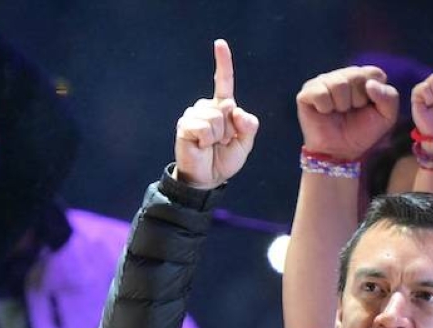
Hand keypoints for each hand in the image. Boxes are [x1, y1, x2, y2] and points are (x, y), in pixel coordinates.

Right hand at [173, 39, 258, 189]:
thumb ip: (248, 126)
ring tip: (211, 145)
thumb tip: (236, 110)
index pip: (223, 82)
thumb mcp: (245, 144)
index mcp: (222, 108)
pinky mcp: (184, 125)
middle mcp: (207, 107)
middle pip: (227, 107)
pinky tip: (201, 145)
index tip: (220, 44)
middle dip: (230, 129)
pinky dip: (206, 140)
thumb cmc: (225, 159)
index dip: (223, 63)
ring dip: (218, 136)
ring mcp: (194, 115)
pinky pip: (203, 127)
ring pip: (215, 118)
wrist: (208, 178)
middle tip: (222, 142)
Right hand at [296, 65, 398, 160]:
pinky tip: (325, 112)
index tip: (368, 108)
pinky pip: (320, 93)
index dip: (374, 95)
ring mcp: (323, 81)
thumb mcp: (387, 117)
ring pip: (338, 84)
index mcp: (363, 77)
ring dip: (342, 105)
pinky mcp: (307, 93)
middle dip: (357, 100)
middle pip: (356, 76)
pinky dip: (325, 108)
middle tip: (351, 111)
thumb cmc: (363, 132)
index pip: (374, 73)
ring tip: (338, 112)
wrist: (341, 152)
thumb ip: (389, 97)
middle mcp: (343, 75)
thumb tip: (370, 84)